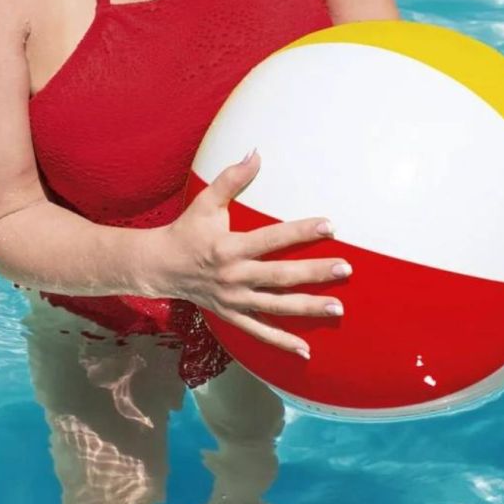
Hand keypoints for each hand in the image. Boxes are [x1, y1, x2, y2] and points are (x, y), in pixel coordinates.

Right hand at [157, 150, 350, 359]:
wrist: (158, 267)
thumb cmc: (187, 230)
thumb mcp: (206, 202)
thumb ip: (232, 178)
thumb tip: (256, 153)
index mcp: (229, 247)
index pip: (272, 239)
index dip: (301, 231)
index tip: (330, 225)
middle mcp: (233, 277)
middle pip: (280, 276)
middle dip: (315, 272)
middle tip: (346, 268)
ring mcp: (234, 300)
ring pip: (276, 307)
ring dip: (308, 309)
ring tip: (338, 309)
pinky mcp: (232, 316)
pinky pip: (260, 332)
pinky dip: (282, 342)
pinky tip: (307, 350)